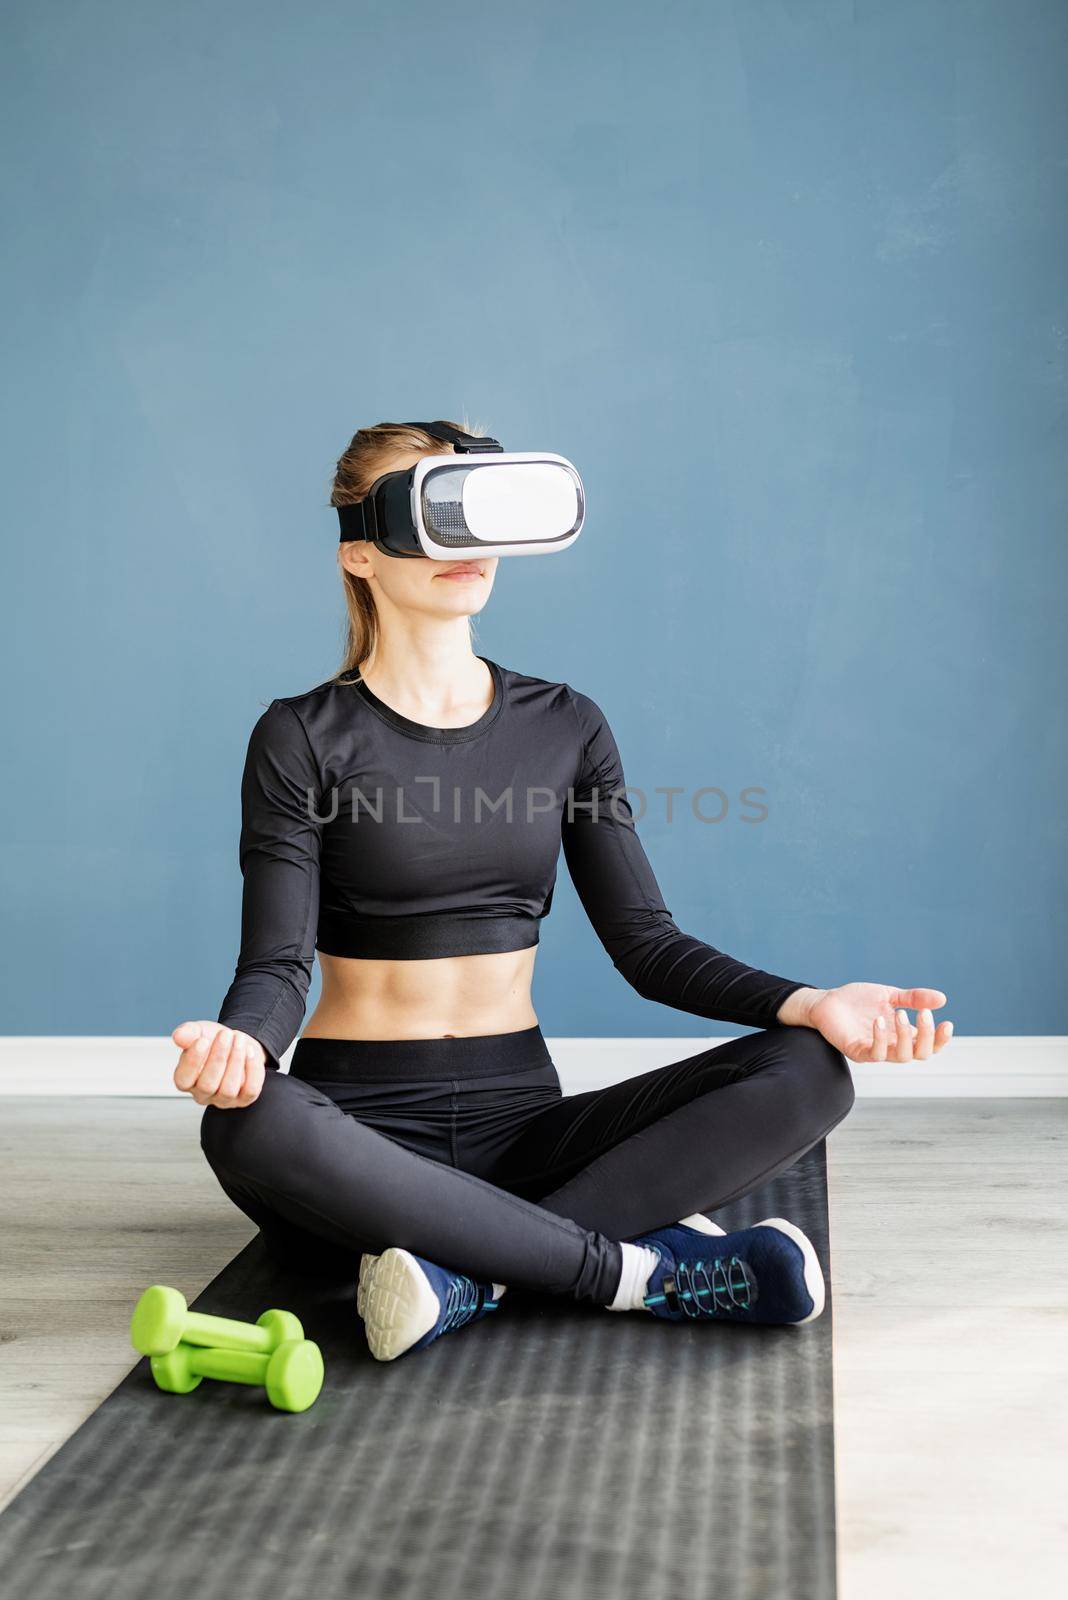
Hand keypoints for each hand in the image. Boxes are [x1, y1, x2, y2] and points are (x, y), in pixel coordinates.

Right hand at [172, 1021, 266, 1107]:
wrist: (237, 1043)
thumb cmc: (213, 1041)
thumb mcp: (199, 1032)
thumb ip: (187, 1033)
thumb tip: (178, 1036)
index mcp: (185, 1080)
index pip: (184, 1079)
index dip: (192, 1061)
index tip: (202, 1040)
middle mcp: (203, 1094)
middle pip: (207, 1085)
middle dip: (218, 1058)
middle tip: (225, 1035)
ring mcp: (224, 1099)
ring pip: (228, 1090)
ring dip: (236, 1061)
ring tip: (239, 1039)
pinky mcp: (244, 1099)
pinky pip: (250, 1090)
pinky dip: (252, 1069)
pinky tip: (250, 1051)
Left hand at [784, 984, 953, 1063]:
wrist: (827, 1000)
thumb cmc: (858, 1000)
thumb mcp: (889, 995)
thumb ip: (913, 998)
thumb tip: (943, 999)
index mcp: (902, 1034)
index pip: (929, 1046)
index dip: (940, 1039)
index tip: (947, 1022)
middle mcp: (892, 1045)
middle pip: (920, 1054)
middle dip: (927, 1036)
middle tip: (924, 1014)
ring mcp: (875, 1050)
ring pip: (901, 1057)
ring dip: (906, 1036)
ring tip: (901, 1014)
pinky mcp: (857, 1051)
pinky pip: (874, 1054)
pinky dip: (881, 1039)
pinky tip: (880, 1021)